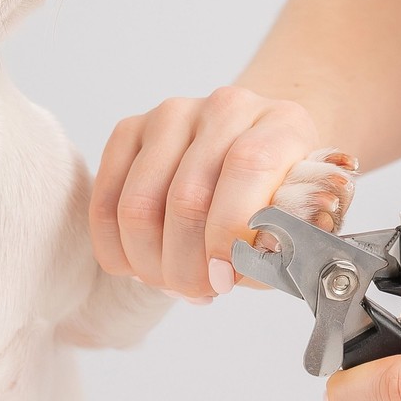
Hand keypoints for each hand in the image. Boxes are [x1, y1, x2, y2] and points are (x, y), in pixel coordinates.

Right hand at [90, 86, 325, 299]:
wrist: (253, 158)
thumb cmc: (275, 200)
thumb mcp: (295, 226)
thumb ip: (277, 248)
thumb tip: (233, 270)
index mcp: (281, 124)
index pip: (248, 166)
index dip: (229, 231)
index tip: (223, 280)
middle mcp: (225, 108)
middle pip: (186, 196)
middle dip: (185, 264)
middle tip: (198, 292)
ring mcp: (172, 114)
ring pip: (139, 204)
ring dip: (150, 263)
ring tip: (173, 283)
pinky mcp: (131, 129)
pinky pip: (105, 200)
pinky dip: (116, 248)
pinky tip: (140, 267)